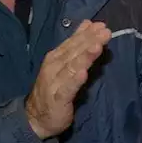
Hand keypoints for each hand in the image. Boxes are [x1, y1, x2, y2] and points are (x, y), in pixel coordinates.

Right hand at [26, 21, 111, 138]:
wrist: (35, 118)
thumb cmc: (54, 88)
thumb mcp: (65, 64)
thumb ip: (76, 45)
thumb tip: (88, 24)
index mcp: (56, 57)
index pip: (73, 43)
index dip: (87, 34)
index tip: (101, 25)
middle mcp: (53, 67)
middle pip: (74, 52)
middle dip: (90, 41)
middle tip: (105, 32)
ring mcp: (54, 83)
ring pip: (71, 67)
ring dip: (85, 57)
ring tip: (97, 47)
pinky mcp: (57, 99)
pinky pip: (67, 88)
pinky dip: (75, 80)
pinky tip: (84, 73)